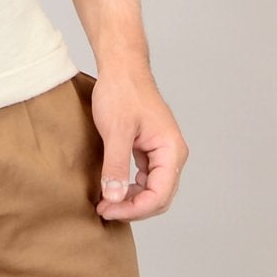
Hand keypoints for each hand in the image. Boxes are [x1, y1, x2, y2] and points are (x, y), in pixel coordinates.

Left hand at [88, 70, 187, 221]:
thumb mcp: (116, 131)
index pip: (159, 195)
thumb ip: (117, 166)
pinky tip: (113, 189)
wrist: (121, 66)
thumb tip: (115, 198)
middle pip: (159, 197)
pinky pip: (146, 178)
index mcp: (171, 150)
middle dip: (132, 208)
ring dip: (131, 201)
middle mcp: (172, 154)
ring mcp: (162, 152)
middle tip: (103, 210)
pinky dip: (130, 187)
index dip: (133, 209)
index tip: (108, 210)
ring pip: (153, 190)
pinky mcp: (150, 148)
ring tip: (106, 203)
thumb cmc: (122, 91)